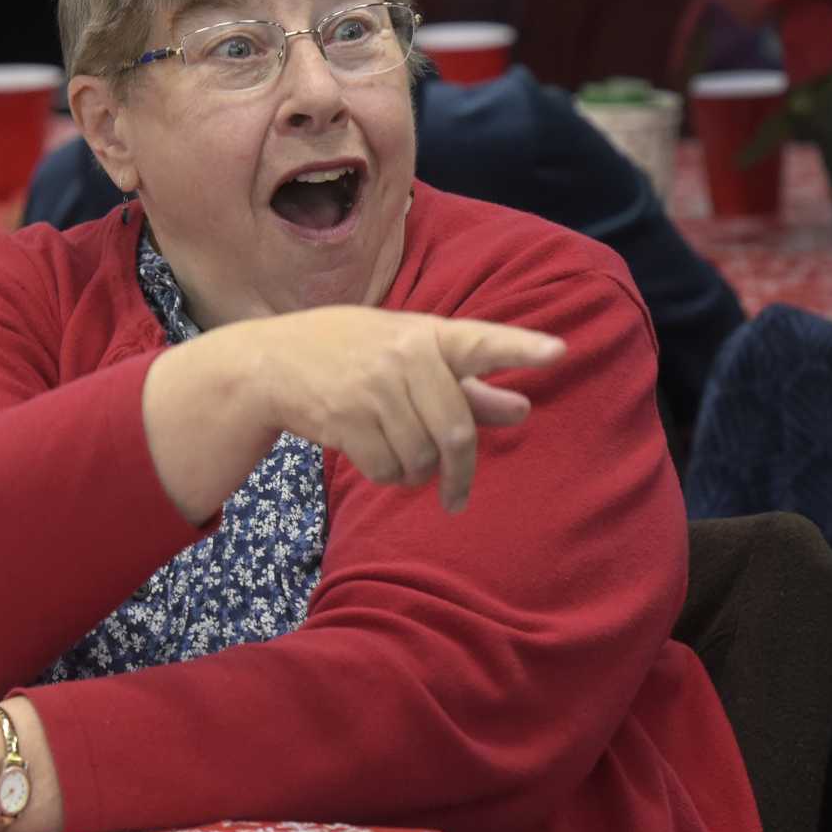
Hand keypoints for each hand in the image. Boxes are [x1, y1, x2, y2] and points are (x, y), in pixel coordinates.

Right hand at [236, 307, 564, 512]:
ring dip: (416, 473)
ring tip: (399, 457)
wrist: (272, 362)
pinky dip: (388, 476)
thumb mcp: (407, 356)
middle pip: (455, 431)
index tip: (559, 351)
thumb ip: (467, 386)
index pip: (481, 341)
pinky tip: (374, 456)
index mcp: (426, 335)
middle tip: (459, 497)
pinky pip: (387, 469)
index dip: (519, 348)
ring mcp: (372, 386)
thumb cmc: (353, 354)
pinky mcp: (344, 417)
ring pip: (421, 457)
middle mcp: (403, 356)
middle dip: (461, 473)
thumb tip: (523, 410)